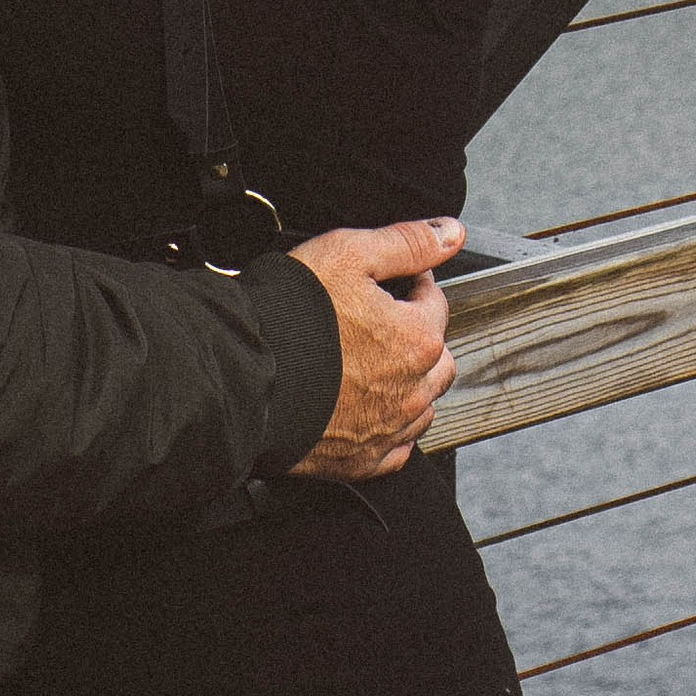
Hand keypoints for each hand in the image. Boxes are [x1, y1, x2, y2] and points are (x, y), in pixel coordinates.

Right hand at [285, 218, 460, 482]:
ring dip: (408, 381)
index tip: (388, 282)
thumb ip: (406, 243)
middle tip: (378, 320)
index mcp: (417, 338)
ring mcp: (388, 430)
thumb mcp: (348, 254)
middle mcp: (413, 389)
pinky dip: (389, 426)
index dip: (410, 284)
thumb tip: (450, 233)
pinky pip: (397, 446)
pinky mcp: (362, 461)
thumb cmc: (291, 317)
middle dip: (416, 334)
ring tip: (369, 361)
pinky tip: (365, 407)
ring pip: (422, 403)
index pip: (434, 302)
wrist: (244, 380)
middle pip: (436, 356)